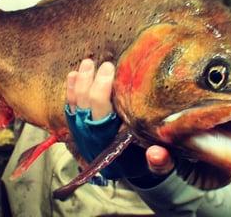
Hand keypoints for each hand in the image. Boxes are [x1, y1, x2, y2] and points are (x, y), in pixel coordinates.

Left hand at [65, 59, 173, 182]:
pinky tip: (73, 74)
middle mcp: (93, 135)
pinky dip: (70, 90)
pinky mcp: (79, 125)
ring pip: (76, 103)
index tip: (110, 69)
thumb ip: (160, 162)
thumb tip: (156, 153)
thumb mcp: (159, 166)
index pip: (101, 112)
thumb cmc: (144, 161)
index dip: (102, 89)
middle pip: (87, 104)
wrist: (127, 168)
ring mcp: (83, 130)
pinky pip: (70, 107)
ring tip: (87, 63)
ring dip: (80, 82)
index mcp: (111, 142)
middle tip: (105, 64)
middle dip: (93, 81)